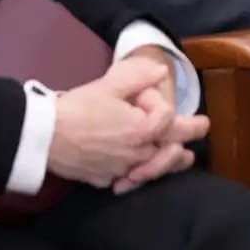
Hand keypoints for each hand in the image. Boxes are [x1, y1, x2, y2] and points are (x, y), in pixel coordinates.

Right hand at [47, 56, 206, 189]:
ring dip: (173, 161)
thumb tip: (161, 70)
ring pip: (156, 168)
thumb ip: (137, 76)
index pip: (166, 115)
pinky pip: (130, 178)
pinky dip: (141, 173)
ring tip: (184, 157)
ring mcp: (123, 170)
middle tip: (204, 126)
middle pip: (172, 147)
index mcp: (142, 129)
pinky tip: (141, 170)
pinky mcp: (106, 179)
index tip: (142, 93)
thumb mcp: (107, 85)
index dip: (156, 100)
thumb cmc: (77, 109)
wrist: (46, 136)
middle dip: (189, 134)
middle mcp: (139, 154)